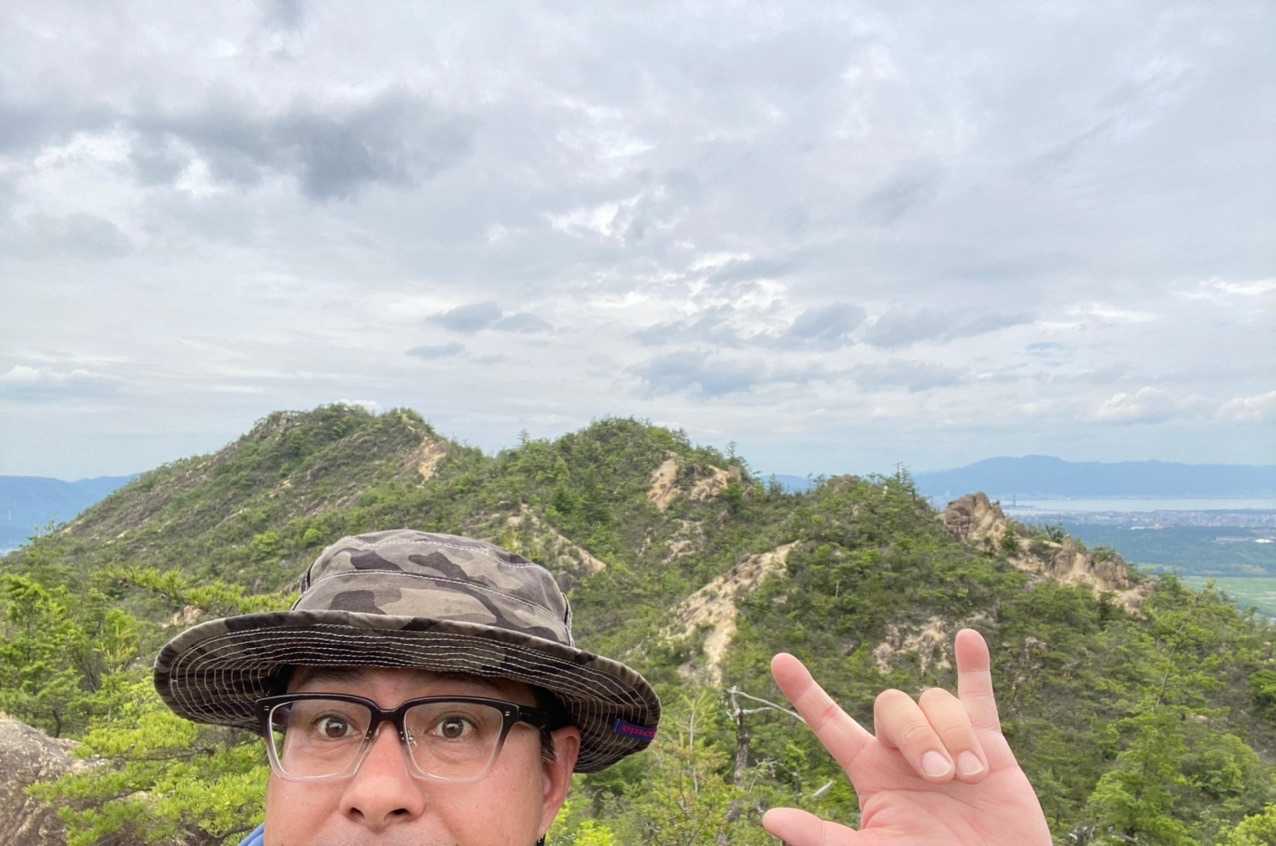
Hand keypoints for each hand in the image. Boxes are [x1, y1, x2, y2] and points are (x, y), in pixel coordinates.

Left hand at [763, 628, 1050, 844]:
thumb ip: (824, 837)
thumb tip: (771, 818)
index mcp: (870, 771)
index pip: (829, 723)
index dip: (804, 692)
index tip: (779, 660)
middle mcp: (902, 751)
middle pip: (892, 704)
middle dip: (917, 735)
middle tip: (939, 778)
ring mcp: (945, 742)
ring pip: (935, 700)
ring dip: (954, 735)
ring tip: (971, 777)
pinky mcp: (988, 744)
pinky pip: (977, 694)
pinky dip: (973, 665)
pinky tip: (968, 638)